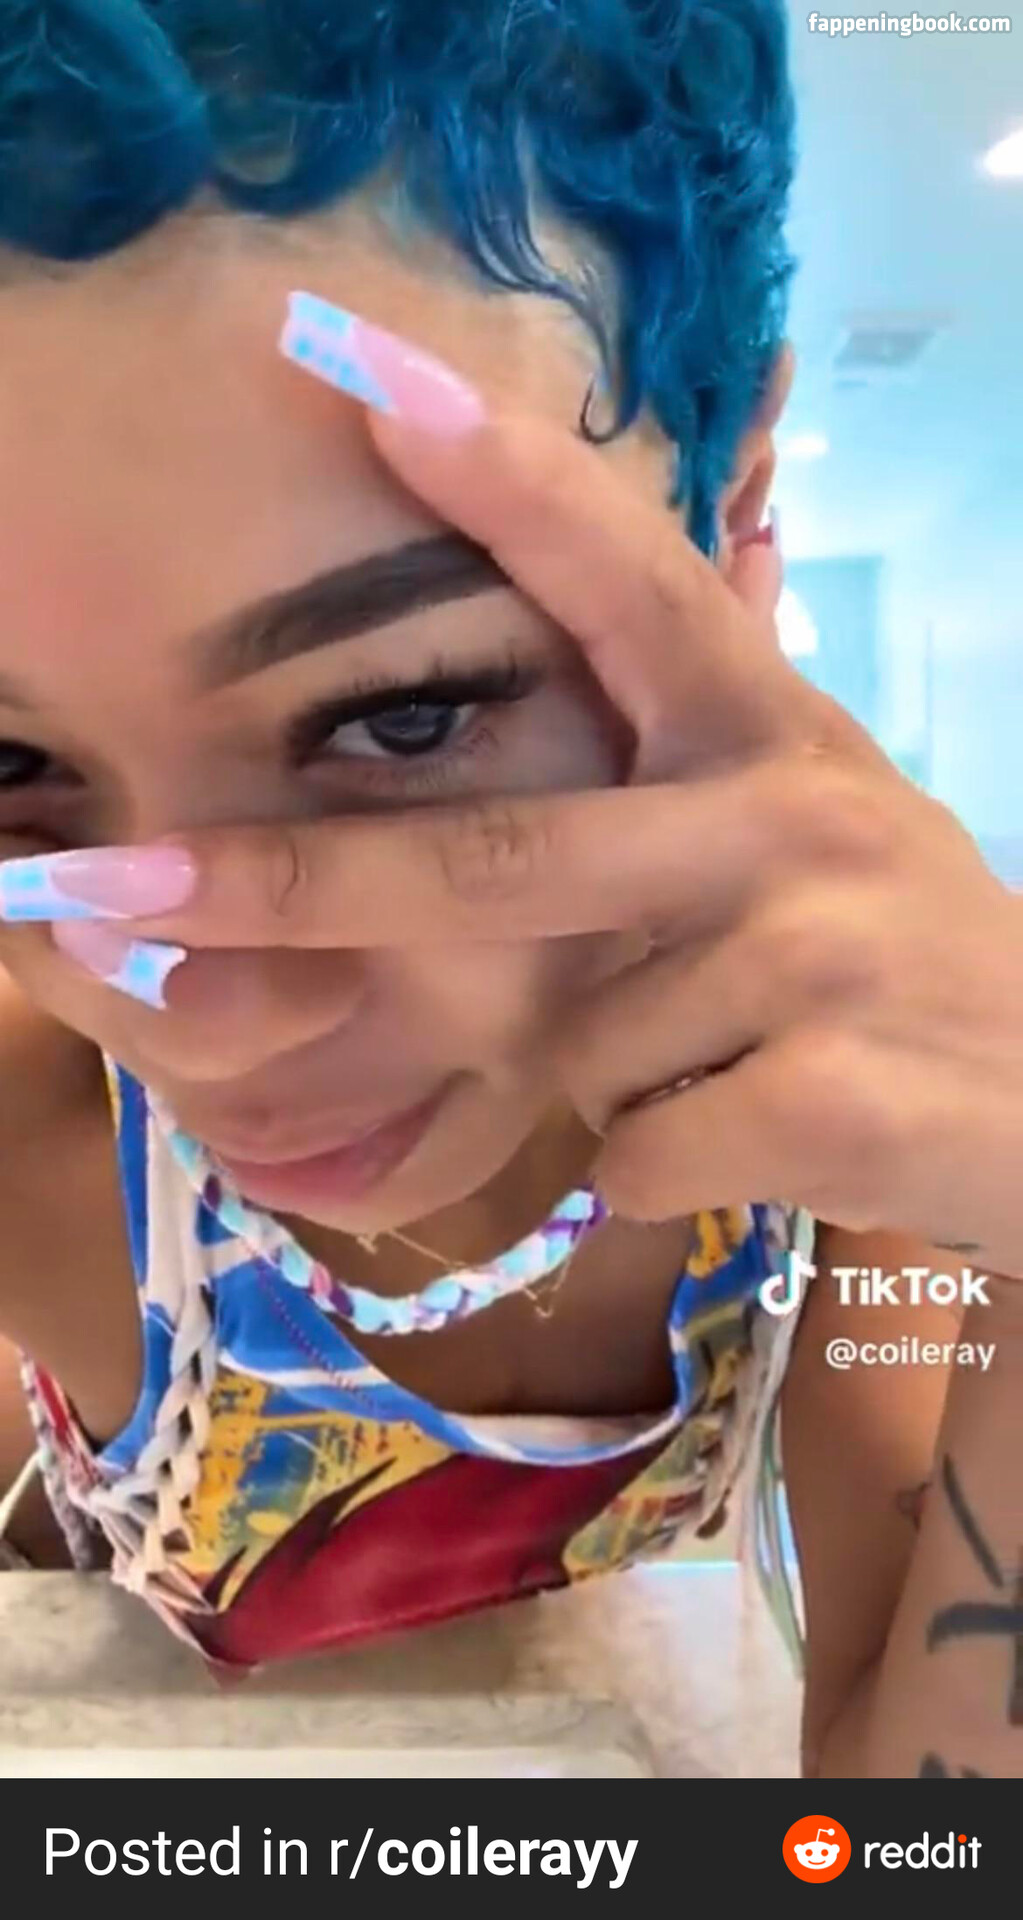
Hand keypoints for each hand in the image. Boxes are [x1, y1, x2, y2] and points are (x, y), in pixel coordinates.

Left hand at [9, 409, 1022, 1269]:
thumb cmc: (908, 968)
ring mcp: (811, 952)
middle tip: (112, 885)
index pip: (628, 583)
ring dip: (610, 1084)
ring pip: (574, 1051)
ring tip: (737, 1066)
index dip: (502, 481)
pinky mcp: (824, 1095)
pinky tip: (762, 1140)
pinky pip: (631, 1152)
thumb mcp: (816, 827)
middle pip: (497, 857)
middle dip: (290, 887)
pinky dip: (652, 1174)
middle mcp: (787, 814)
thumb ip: (693, 756)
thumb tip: (602, 658)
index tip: (359, 374)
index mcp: (771, 732)